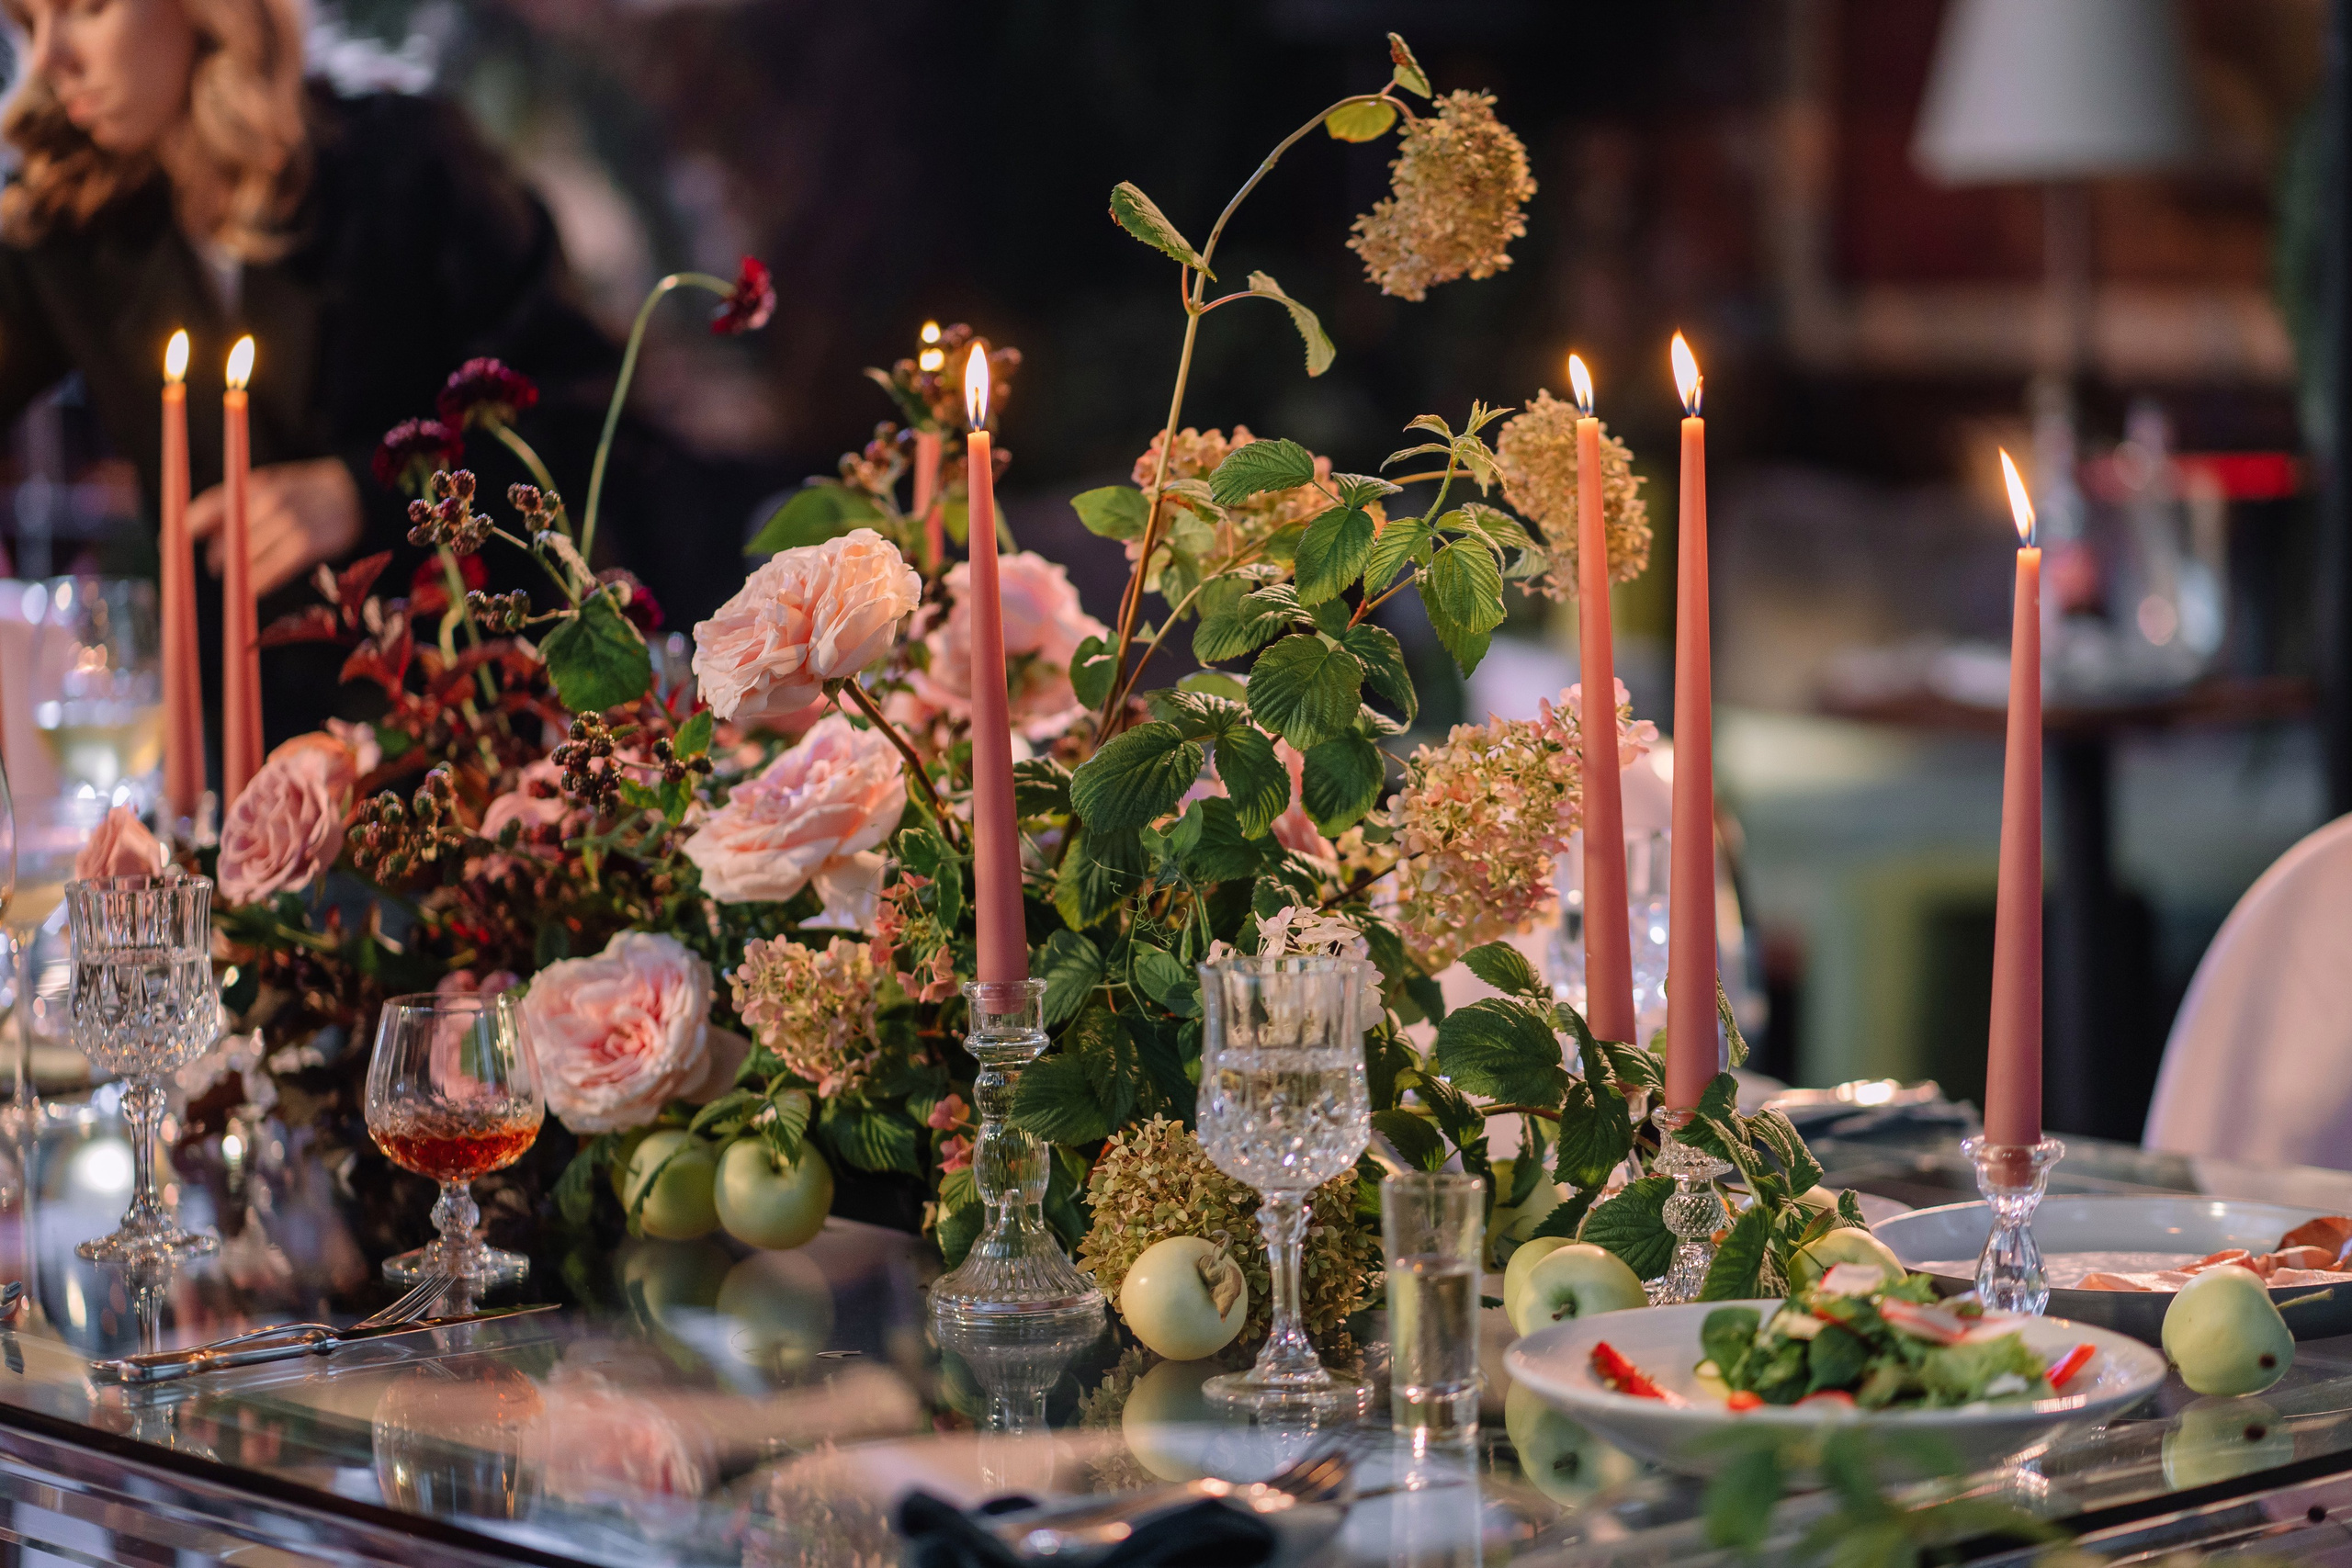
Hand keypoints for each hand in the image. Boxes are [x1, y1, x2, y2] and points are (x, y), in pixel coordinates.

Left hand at [188, 458, 363, 597]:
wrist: (356, 495)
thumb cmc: (304, 494)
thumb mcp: (271, 485)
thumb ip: (236, 504)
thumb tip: (193, 527)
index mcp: (256, 483)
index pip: (211, 504)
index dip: (187, 525)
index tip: (169, 543)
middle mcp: (270, 501)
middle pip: (227, 535)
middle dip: (217, 554)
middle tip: (214, 566)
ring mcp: (289, 523)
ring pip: (247, 555)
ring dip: (236, 572)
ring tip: (234, 578)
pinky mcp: (307, 544)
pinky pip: (272, 570)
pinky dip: (258, 583)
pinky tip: (252, 588)